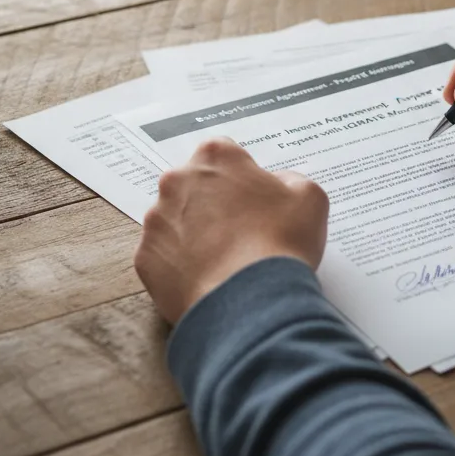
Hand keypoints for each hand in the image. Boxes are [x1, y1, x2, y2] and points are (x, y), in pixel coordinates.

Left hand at [134, 138, 328, 323]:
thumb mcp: (309, 197)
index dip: (240, 176)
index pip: (223, 154)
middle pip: (194, 184)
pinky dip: (181, 264)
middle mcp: (177, 181)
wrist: (252, 301)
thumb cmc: (283, 242)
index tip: (253, 198)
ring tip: (225, 258)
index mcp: (215, 158)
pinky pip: (164, 256)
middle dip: (212, 201)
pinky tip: (209, 277)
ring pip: (175, 220)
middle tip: (240, 229)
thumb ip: (289, 180)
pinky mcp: (145, 258)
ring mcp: (157, 221)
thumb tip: (275, 186)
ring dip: (195, 232)